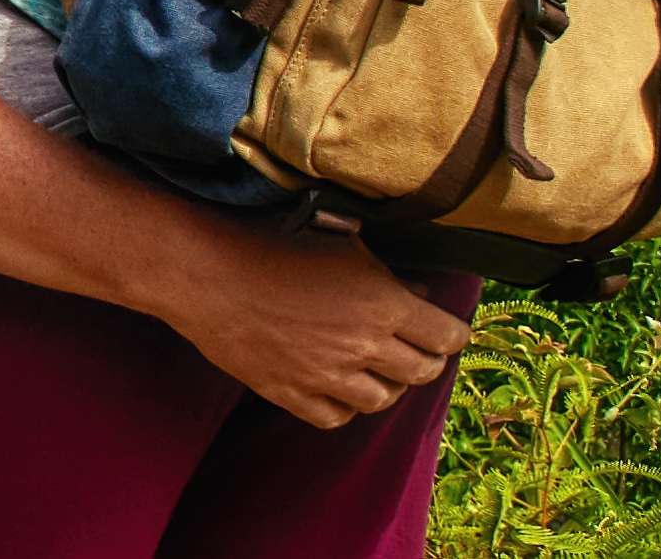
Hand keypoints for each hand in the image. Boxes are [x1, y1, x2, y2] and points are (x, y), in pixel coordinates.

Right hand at [160, 224, 474, 430]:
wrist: (208, 272)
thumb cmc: (272, 244)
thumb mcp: (339, 245)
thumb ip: (386, 275)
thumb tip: (420, 292)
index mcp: (382, 303)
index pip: (447, 336)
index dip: (452, 333)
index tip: (445, 329)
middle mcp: (363, 345)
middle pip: (423, 372)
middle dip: (426, 359)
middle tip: (415, 347)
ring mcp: (328, 376)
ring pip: (383, 400)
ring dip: (387, 384)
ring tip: (375, 367)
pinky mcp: (294, 394)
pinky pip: (338, 417)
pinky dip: (344, 405)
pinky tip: (337, 386)